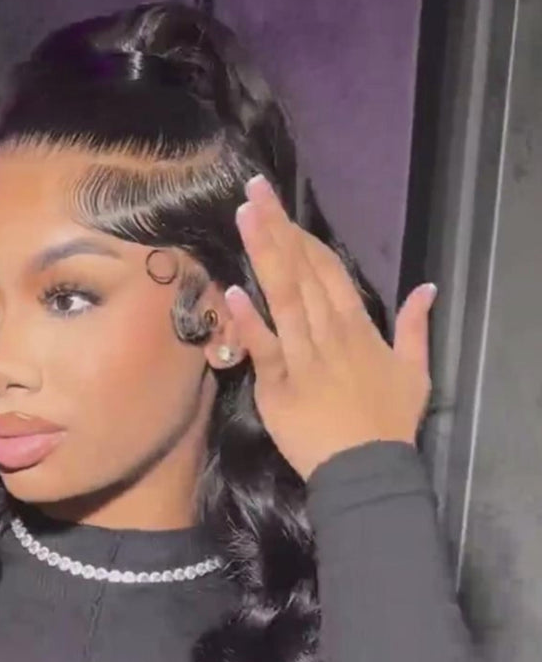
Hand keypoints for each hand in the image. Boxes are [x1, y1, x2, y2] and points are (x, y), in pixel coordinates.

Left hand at [224, 174, 437, 482]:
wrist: (367, 470)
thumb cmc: (387, 423)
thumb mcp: (414, 371)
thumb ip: (415, 326)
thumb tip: (427, 288)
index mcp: (357, 327)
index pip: (327, 271)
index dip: (302, 238)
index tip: (280, 209)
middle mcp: (328, 333)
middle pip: (301, 273)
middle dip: (277, 230)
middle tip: (253, 191)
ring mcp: (302, 357)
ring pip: (283, 298)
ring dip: (264, 255)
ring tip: (245, 218)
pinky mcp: (278, 386)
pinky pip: (265, 349)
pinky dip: (251, 321)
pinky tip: (235, 289)